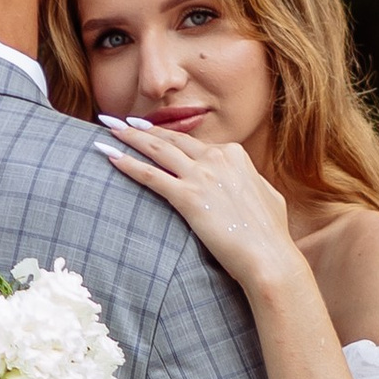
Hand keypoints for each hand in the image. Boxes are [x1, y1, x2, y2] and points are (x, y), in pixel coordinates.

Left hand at [95, 119, 305, 300]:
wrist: (269, 258)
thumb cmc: (271, 235)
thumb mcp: (266, 196)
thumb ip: (251, 182)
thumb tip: (248, 181)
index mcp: (234, 154)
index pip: (194, 143)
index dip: (167, 136)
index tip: (148, 131)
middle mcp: (217, 159)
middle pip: (171, 138)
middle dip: (140, 128)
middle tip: (117, 121)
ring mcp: (202, 176)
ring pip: (157, 149)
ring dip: (128, 137)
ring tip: (107, 129)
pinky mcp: (188, 197)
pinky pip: (150, 175)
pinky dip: (127, 164)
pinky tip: (110, 156)